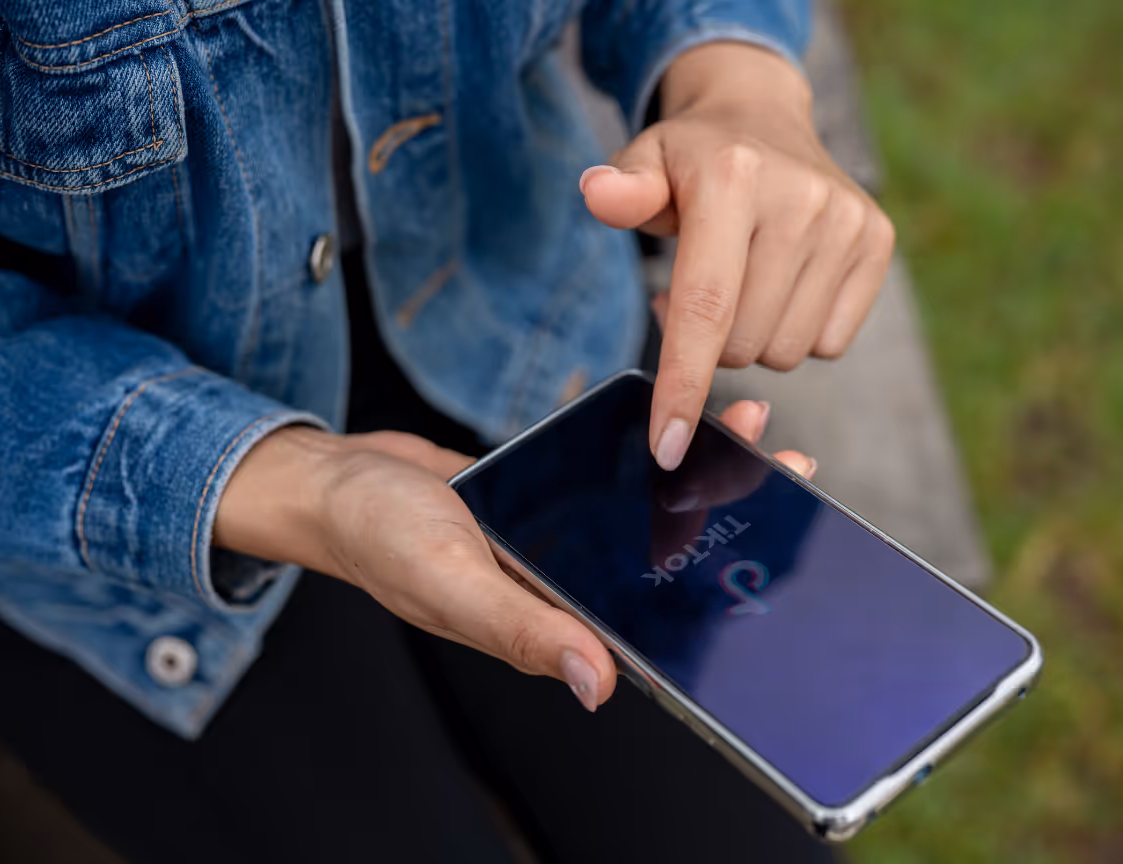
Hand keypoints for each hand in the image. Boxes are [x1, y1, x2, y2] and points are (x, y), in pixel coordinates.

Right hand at [213, 401, 813, 711]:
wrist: (333, 481)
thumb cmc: (380, 540)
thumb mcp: (450, 584)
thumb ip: (523, 632)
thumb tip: (601, 686)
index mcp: (554, 621)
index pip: (654, 620)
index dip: (719, 590)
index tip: (780, 540)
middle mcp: (566, 585)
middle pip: (665, 558)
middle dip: (729, 511)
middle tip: (789, 465)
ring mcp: (558, 540)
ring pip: (644, 512)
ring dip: (696, 472)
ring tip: (750, 427)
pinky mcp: (546, 498)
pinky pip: (608, 476)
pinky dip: (644, 450)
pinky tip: (678, 420)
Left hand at [580, 43, 895, 470]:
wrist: (762, 118)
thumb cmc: (692, 161)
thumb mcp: (646, 165)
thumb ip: (622, 192)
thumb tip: (598, 193)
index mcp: (732, 178)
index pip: (706, 306)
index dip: (684, 385)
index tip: (667, 447)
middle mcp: (799, 198)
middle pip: (743, 344)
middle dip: (711, 341)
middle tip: (701, 290)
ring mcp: (846, 221)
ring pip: (785, 353)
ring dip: (753, 338)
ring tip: (740, 282)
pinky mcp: (878, 241)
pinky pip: (829, 344)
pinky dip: (798, 332)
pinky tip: (784, 282)